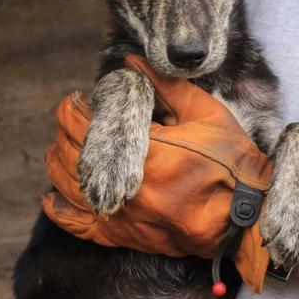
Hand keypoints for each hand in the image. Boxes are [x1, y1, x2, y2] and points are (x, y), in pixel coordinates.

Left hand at [42, 54, 272, 292]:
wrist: (247, 218)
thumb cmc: (231, 163)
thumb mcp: (205, 114)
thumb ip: (166, 86)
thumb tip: (132, 62)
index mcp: (145, 154)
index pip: (87, 126)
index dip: (73, 109)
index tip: (76, 98)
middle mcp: (126, 188)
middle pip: (71, 155)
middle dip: (65, 130)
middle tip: (72, 116)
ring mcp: (122, 216)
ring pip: (68, 188)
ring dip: (58, 161)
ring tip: (62, 144)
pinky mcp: (125, 236)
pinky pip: (79, 227)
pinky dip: (59, 210)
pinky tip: (51, 196)